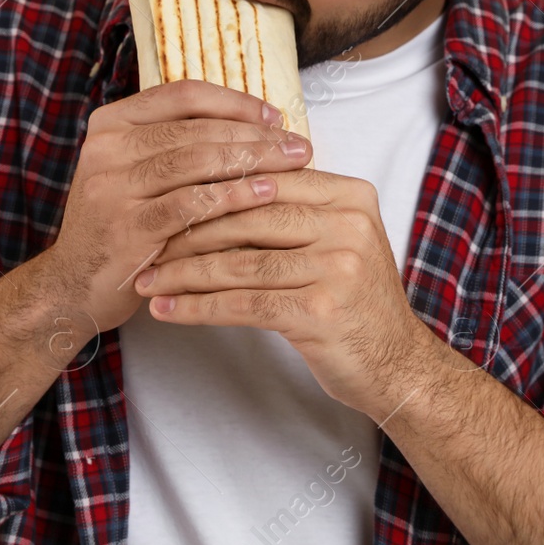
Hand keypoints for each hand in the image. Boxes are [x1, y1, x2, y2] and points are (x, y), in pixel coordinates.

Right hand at [41, 80, 312, 348]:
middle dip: (255, 134)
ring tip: (294, 164)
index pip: (183, 95)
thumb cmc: (121, 224)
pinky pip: (192, 205)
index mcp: (111, 124)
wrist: (73, 285)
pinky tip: (267, 194)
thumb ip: (177, 145)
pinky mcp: (129, 229)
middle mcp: (106, 149)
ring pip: (197, 161)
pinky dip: (235, 196)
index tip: (274, 117)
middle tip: (298, 144)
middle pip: (196, 128)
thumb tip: (255, 125)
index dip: (235, 102)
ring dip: (253, 160)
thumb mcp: (135, 173)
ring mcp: (113, 189)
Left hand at [131, 168, 433, 418]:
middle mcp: (348, 223)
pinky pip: (243, 303)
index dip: (210, 190)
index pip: (265, 178)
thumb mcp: (336, 241)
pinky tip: (167, 310)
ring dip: (183, 273)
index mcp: (350, 194)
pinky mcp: (321, 310)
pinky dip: (198, 307)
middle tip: (144, 241)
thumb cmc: (355, 303)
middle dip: (188, 231)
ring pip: (239, 262)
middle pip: (248, 217)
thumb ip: (293, 211)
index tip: (165, 200)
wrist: (398, 365)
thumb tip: (214, 187)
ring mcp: (338, 266)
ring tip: (147, 279)